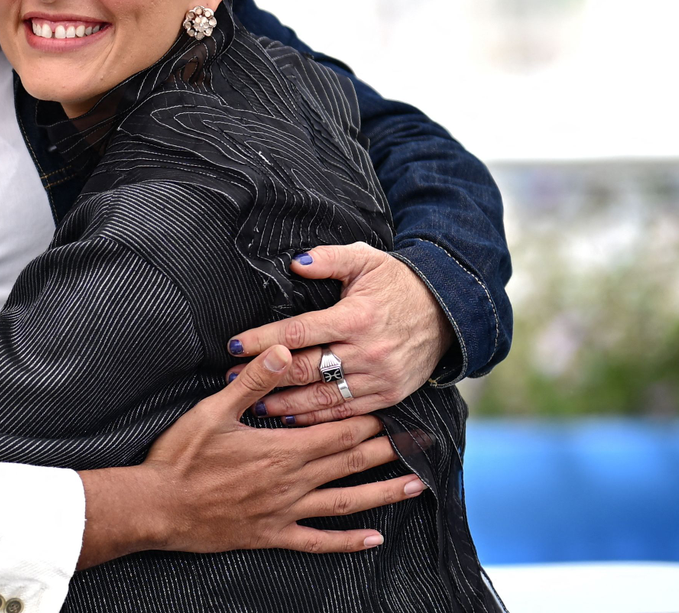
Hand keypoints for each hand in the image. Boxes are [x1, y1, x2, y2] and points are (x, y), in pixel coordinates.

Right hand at [76, 346, 423, 567]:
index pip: (338, 432)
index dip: (369, 421)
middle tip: (422, 443)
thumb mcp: (214, 410)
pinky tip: (374, 539)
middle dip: (387, 450)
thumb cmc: (182, 456)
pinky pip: (319, 542)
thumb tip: (284, 351)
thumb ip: (254, 382)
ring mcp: (286, 512)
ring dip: (383, 493)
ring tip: (415, 485)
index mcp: (282, 449)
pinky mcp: (272, 535)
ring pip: (346, 503)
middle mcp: (292, 482)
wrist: (158, 505)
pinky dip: (349, 542)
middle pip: (350, 463)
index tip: (395, 411)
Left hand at [225, 243, 453, 425]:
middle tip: (232, 377)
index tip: (234, 345)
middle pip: (306, 369)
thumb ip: (329, 259)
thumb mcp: (365, 259)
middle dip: (265, 376)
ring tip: (252, 404)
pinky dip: (317, 419)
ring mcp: (379, 378)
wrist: (447, 310)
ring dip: (284, 404)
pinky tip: (291, 419)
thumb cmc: (397, 282)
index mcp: (356, 317)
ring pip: (323, 397)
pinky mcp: (389, 395)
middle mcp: (367, 351)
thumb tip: (296, 263)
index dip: (263, 340)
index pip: (299, 331)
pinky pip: (347, 412)